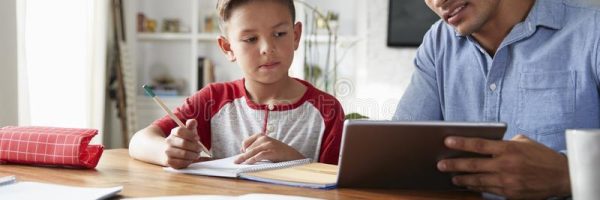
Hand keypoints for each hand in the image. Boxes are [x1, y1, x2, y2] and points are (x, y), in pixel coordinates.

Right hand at [164, 119, 202, 168]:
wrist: (167, 151)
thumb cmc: (182, 141)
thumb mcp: (187, 132)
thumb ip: (191, 126)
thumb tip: (193, 121)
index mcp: (173, 132)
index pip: (180, 131)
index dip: (190, 134)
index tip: (198, 138)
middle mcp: (168, 141)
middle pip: (184, 143)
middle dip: (195, 147)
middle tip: (200, 149)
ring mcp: (167, 152)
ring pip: (184, 154)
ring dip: (193, 155)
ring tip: (197, 154)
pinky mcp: (169, 162)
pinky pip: (182, 163)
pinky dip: (189, 161)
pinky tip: (190, 159)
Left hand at [234, 133, 304, 163]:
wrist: (291, 154)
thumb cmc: (276, 151)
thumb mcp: (265, 145)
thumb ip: (255, 147)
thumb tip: (242, 152)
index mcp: (261, 135)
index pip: (246, 142)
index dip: (242, 149)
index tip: (241, 155)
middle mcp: (263, 138)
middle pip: (248, 148)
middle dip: (242, 156)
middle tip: (235, 162)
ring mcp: (268, 144)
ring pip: (252, 152)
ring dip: (245, 159)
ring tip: (239, 164)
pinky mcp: (271, 151)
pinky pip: (258, 156)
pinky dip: (252, 160)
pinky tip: (248, 163)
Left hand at [437, 134, 570, 198]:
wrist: (562, 177)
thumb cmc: (542, 156)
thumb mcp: (524, 142)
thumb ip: (504, 142)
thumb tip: (487, 143)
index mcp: (508, 149)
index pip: (479, 145)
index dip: (461, 143)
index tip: (447, 141)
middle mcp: (506, 165)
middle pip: (473, 165)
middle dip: (454, 165)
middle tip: (440, 165)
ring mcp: (507, 181)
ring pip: (478, 180)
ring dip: (463, 179)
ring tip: (452, 177)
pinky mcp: (510, 193)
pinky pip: (489, 190)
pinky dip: (477, 187)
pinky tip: (469, 185)